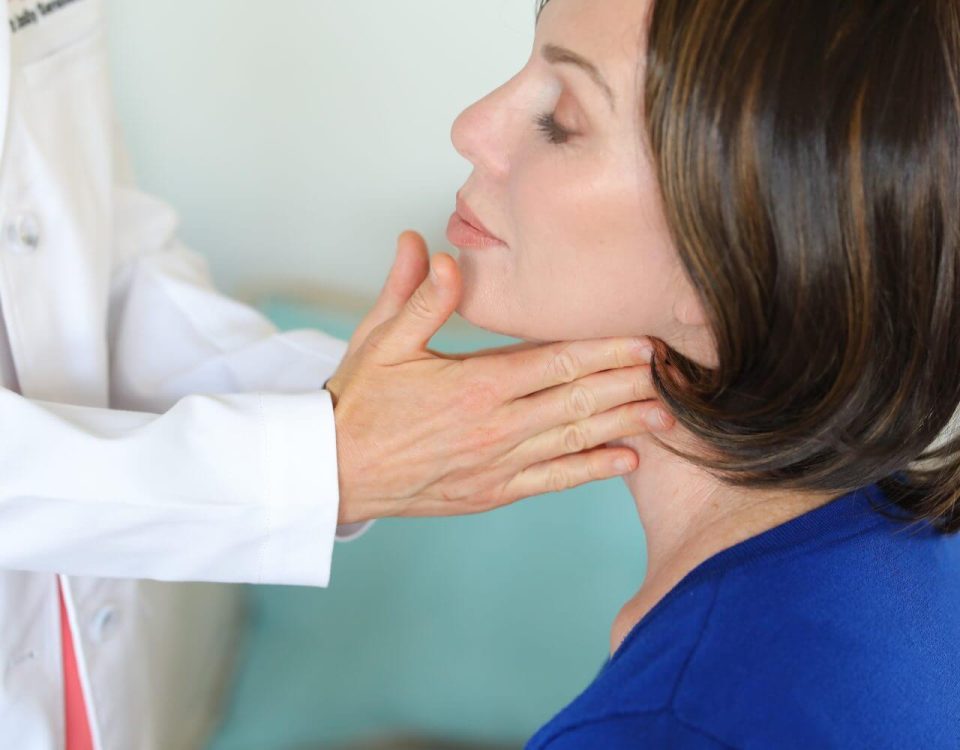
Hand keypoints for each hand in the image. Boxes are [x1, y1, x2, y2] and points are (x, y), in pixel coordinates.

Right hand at [325, 231, 672, 523]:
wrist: (332, 470)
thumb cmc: (358, 402)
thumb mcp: (379, 340)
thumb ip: (414, 296)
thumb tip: (429, 246)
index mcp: (474, 384)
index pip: (555, 362)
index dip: (604, 351)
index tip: (642, 340)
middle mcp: (495, 426)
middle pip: (577, 401)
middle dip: (628, 384)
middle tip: (673, 372)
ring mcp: (496, 465)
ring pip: (574, 441)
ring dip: (623, 425)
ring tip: (666, 413)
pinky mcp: (492, 492)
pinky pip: (552, 481)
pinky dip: (591, 470)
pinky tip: (627, 460)